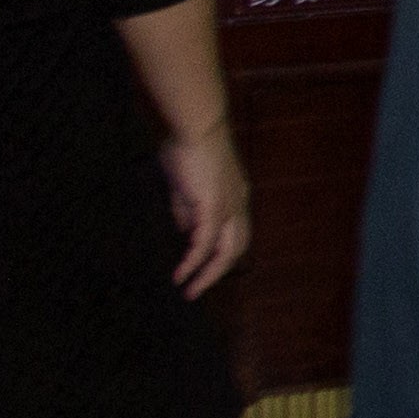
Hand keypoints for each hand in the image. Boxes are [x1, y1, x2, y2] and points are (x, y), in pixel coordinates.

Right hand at [161, 121, 250, 296]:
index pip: (233, 232)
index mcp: (235, 196)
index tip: (202, 268)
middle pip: (236, 248)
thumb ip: (185, 208)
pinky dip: (193, 262)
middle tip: (197, 289)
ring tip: (189, 291)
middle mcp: (238, 204)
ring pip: (226, 251)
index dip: (220, 252)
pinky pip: (205, 243)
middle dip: (218, 272)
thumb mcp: (185, 184)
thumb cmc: (188, 147)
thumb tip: (184, 232)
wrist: (196, 126)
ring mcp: (230, 207)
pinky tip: (181, 274)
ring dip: (208, 275)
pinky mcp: (214, 207)